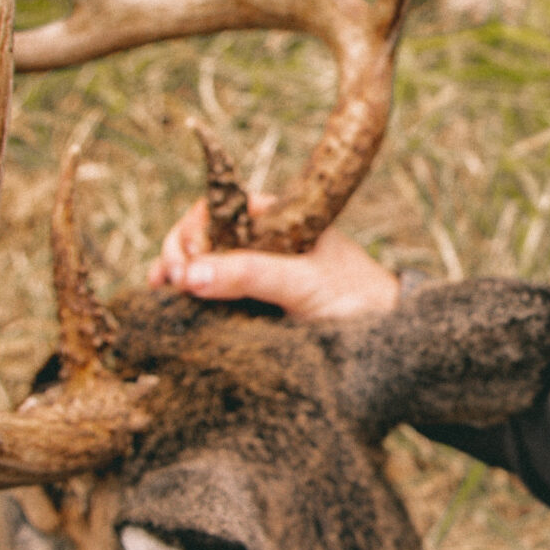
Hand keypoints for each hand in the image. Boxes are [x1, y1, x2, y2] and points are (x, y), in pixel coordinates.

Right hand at [148, 197, 402, 322]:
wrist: (386, 337)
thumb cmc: (353, 296)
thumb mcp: (301, 282)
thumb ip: (250, 274)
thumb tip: (191, 273)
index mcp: (275, 219)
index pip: (218, 212)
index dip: (192, 231)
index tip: (184, 260)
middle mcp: (260, 243)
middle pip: (202, 238)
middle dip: (178, 254)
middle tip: (169, 281)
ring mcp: (255, 274)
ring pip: (202, 268)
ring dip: (177, 277)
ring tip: (162, 294)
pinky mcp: (251, 306)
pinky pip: (211, 297)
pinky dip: (188, 300)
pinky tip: (170, 308)